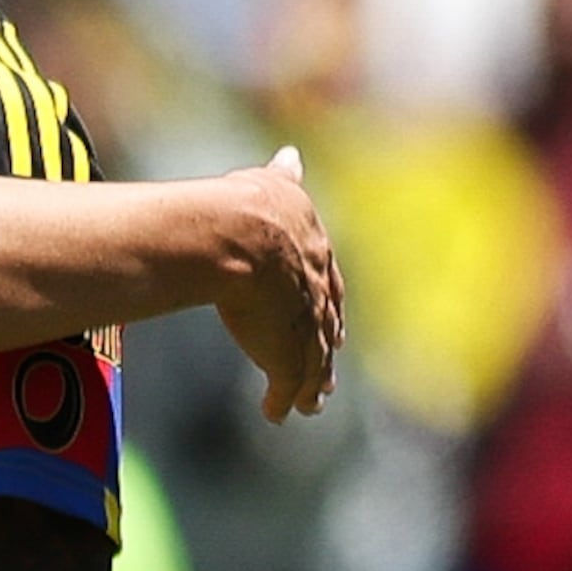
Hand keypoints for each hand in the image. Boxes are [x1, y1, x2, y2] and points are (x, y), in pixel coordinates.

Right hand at [215, 146, 344, 422]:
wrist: (241, 237)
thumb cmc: (249, 208)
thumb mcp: (272, 186)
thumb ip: (283, 179)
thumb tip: (291, 155)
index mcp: (315, 253)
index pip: (327, 283)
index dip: (327, 302)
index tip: (330, 317)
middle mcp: (318, 294)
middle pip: (327, 328)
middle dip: (327, 348)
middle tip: (327, 370)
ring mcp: (305, 327)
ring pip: (314, 363)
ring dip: (311, 385)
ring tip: (309, 403)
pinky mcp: (285, 355)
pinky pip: (287, 385)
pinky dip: (283, 401)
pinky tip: (276, 414)